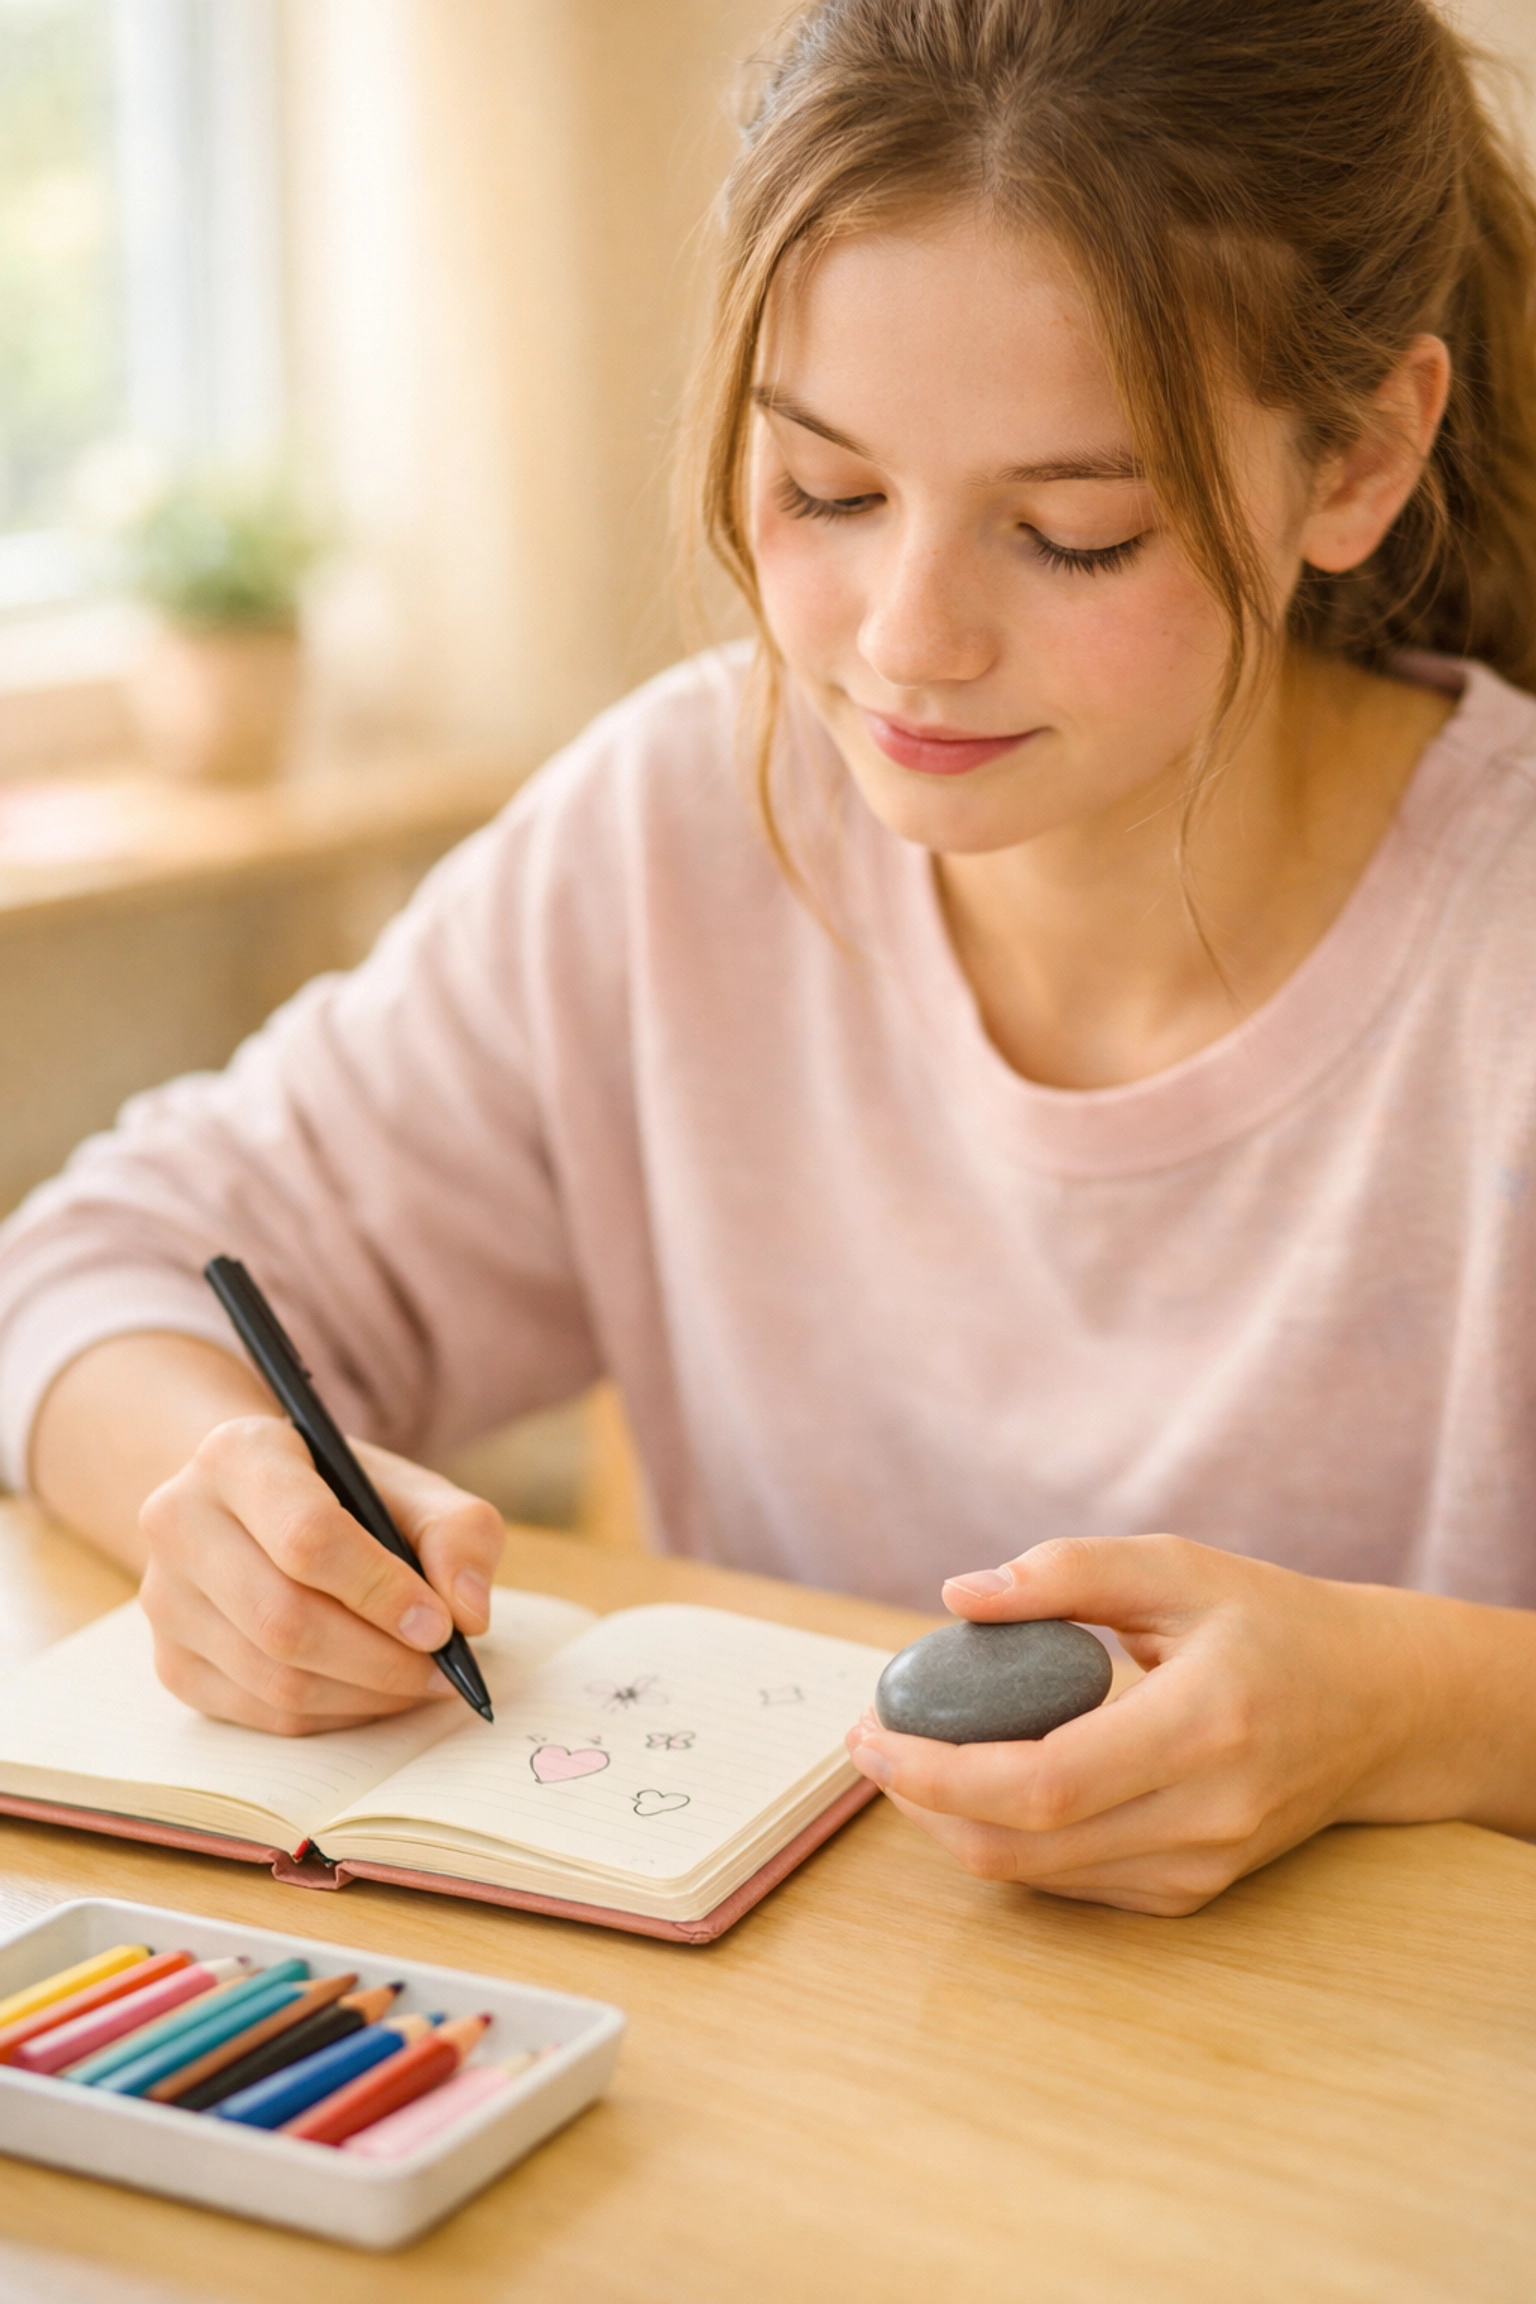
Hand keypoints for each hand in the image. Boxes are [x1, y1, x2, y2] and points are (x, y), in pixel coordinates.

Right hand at [138, 1414, 504, 1733]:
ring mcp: (164, 1598)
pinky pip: (261, 1714)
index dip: (380, 1590)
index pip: (306, 1536)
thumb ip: (457, 1532)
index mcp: (238, 1454)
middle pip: (283, 1618)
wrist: (256, 1508)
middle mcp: (180, 1521)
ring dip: (363, 1695)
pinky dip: (333, 1716)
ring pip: (272, 1678)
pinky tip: (373, 1693)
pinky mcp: (171, 1662)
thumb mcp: (410, 1488)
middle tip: (441, 1669)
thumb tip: (468, 1611)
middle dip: (379, 1657)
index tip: (441, 1624)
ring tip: (419, 1681)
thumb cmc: (343, 1496)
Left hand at [845, 1534, 1457, 1915]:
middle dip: (922, 1803)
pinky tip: (977, 1785)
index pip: (1041, 1783)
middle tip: (871, 1741)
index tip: (872, 1729)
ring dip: (952, 1826)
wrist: (1380, 1708)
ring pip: (1036, 1876)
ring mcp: (1202, 1867)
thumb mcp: (1178, 1566)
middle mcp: (1205, 1815)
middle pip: (1023, 1846)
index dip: (938, 1771)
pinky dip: (1006, 1841)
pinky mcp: (1192, 1891)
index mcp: (1203, 1726)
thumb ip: (1068, 1572)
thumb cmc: (1272, 1623)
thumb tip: (959, 1596)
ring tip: (910, 1756)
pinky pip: (1071, 1882)